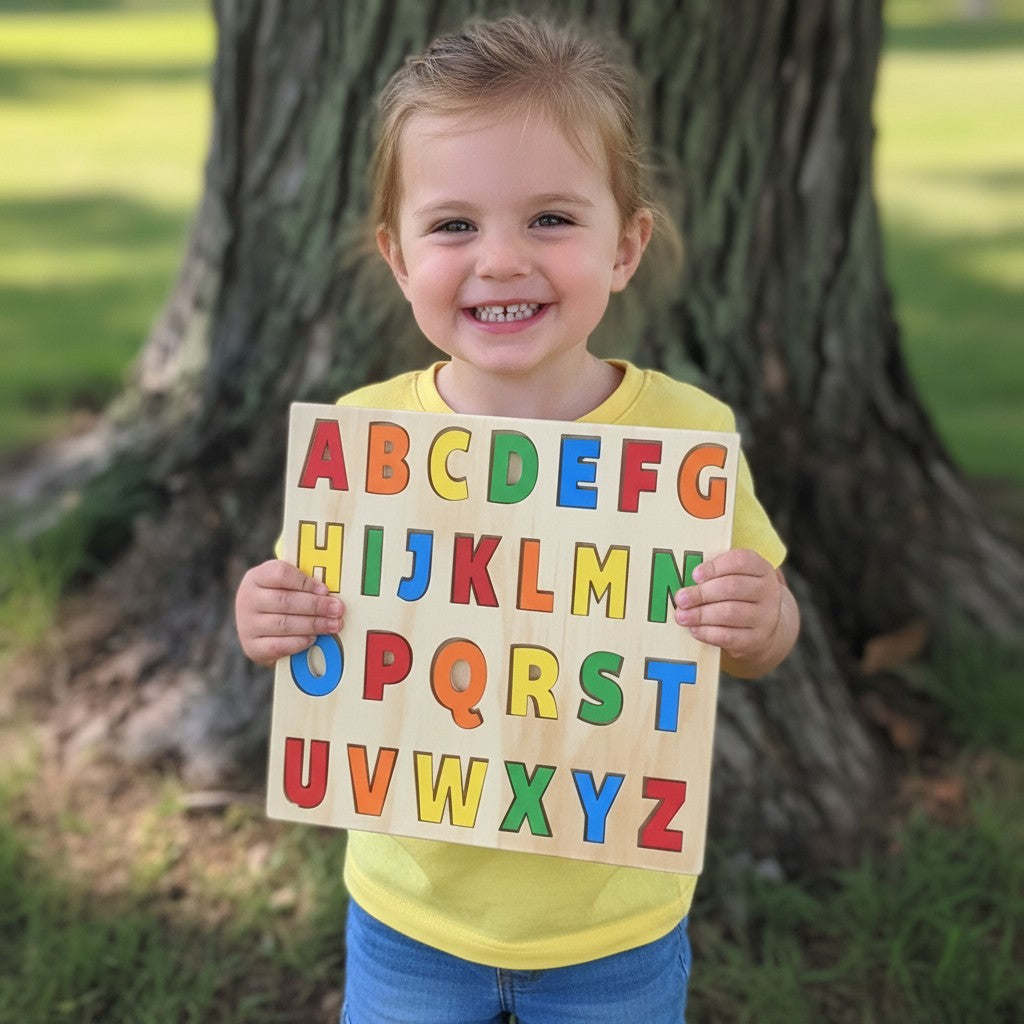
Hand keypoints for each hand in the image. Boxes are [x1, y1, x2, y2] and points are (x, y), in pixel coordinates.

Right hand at [235, 559, 343, 665]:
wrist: (255, 625)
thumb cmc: (278, 599)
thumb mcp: (284, 585)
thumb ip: (302, 584)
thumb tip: (330, 593)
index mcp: (257, 577)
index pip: (280, 574)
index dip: (305, 582)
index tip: (325, 590)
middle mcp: (248, 599)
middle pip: (285, 601)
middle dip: (316, 606)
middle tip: (337, 609)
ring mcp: (248, 624)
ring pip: (284, 624)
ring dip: (313, 625)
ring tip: (333, 625)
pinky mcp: (252, 646)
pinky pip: (278, 646)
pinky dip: (298, 642)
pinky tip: (313, 639)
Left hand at [673, 549, 798, 676]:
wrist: (765, 628)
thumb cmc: (741, 597)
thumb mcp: (737, 578)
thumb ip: (716, 575)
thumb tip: (687, 582)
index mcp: (761, 569)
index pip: (740, 561)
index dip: (715, 567)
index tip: (695, 575)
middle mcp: (768, 591)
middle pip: (733, 587)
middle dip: (702, 593)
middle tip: (681, 598)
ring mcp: (765, 617)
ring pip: (730, 613)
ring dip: (701, 614)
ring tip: (682, 616)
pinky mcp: (757, 639)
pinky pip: (729, 636)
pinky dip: (707, 632)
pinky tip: (694, 629)